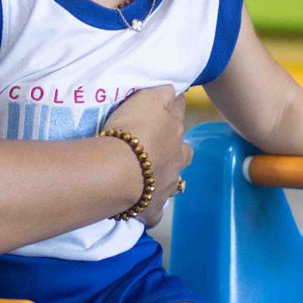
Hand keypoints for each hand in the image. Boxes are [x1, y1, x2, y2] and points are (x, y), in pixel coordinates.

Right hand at [112, 85, 192, 217]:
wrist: (119, 172)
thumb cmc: (132, 130)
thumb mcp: (148, 98)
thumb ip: (163, 93)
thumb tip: (175, 91)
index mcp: (175, 131)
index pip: (179, 112)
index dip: (174, 107)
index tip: (169, 104)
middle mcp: (176, 160)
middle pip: (184, 152)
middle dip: (175, 149)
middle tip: (158, 147)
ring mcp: (166, 186)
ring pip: (174, 182)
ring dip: (166, 178)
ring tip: (152, 176)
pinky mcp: (152, 209)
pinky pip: (153, 211)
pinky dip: (149, 209)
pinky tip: (141, 206)